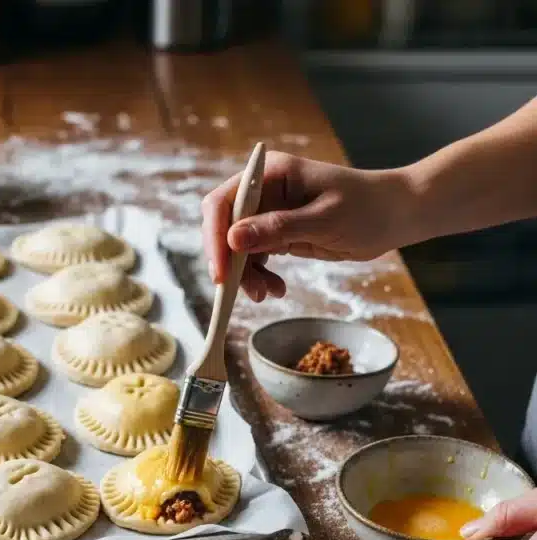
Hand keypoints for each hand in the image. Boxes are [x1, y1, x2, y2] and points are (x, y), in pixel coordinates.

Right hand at [201, 151, 413, 300]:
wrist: (395, 215)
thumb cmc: (367, 208)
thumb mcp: (324, 220)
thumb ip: (278, 228)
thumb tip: (233, 240)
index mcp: (271, 174)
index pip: (225, 203)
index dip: (215, 237)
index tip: (221, 273)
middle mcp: (265, 191)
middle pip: (225, 228)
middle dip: (231, 262)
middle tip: (245, 292)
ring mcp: (270, 213)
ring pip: (238, 248)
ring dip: (246, 275)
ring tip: (266, 294)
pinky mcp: (279, 233)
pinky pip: (255, 257)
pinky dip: (260, 276)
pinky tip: (276, 289)